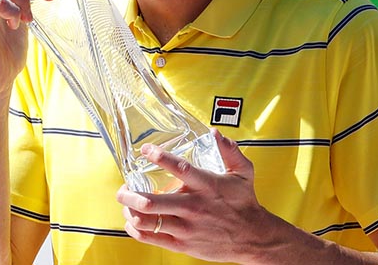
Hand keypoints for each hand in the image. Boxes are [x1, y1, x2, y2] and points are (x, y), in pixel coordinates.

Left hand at [117, 128, 275, 262]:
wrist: (253, 238)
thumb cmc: (244, 203)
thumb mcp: (243, 172)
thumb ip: (229, 150)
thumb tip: (215, 133)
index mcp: (207, 186)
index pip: (180, 169)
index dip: (159, 157)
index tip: (146, 150)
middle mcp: (193, 207)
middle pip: (151, 202)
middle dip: (129, 194)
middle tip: (124, 187)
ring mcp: (186, 228)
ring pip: (148, 221)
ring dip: (130, 211)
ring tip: (126, 203)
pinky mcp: (183, 244)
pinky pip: (152, 238)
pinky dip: (136, 230)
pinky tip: (132, 221)